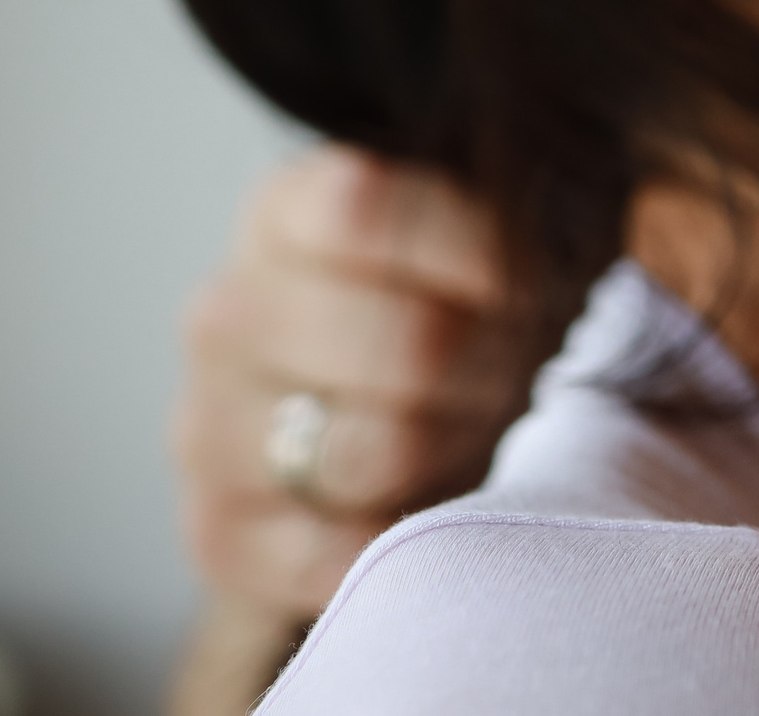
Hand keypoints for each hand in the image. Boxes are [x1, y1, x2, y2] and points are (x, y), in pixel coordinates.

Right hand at [173, 146, 535, 619]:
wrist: (398, 410)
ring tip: (490, 432)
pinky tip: (437, 504)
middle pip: (405, 342)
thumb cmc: (462, 303)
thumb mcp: (491, 229)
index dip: (479, 245)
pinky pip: (330, 553)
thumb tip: (552, 238)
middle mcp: (227, 313)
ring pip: (376, 452)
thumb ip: (514, 219)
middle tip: (531, 372)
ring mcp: (206, 428)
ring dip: (467, 449)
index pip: (364, 205)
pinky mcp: (219, 533)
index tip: (539, 278)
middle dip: (501, 364)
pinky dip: (410, 538)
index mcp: (285, 213)